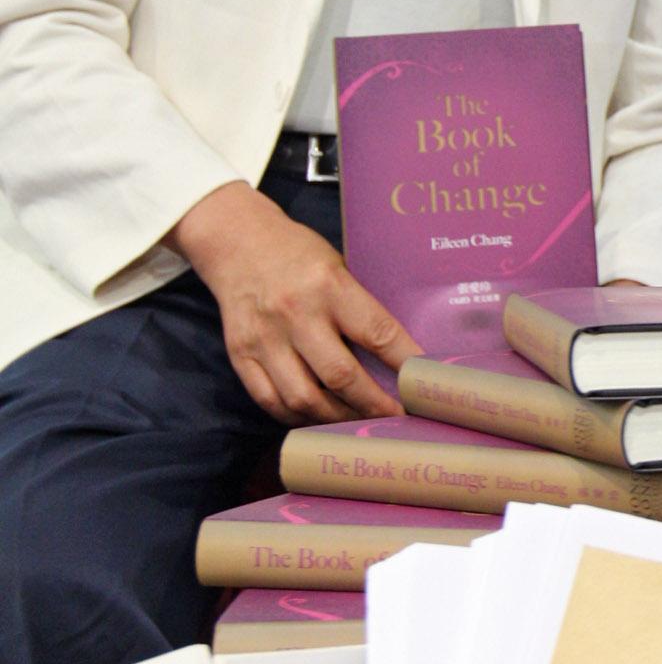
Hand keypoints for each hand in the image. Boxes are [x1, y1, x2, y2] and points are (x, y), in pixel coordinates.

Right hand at [168, 181, 421, 423]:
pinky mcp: (240, 354)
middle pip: (340, 376)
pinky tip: (318, 416)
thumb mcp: (338, 266)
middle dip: (373, 404)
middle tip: (395, 417)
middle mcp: (295, 313)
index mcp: (328, 286)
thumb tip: (399, 356)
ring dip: (336, 417)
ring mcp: (264, 337)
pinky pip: (270, 401)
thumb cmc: (299, 255)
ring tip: (357, 421)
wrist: (236, 243)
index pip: (376, 333)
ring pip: (303, 398)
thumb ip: (359, 308)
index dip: (404, 364)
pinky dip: (297, 417)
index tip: (423, 387)